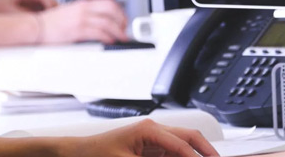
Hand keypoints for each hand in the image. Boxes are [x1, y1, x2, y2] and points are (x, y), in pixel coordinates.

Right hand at [38, 0, 127, 43]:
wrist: (37, 27)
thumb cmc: (51, 22)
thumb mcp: (70, 12)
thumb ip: (84, 14)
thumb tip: (98, 20)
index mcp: (82, 3)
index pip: (108, 2)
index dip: (119, 11)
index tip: (122, 19)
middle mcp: (83, 9)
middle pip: (111, 9)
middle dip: (121, 20)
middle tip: (124, 29)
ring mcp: (81, 19)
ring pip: (107, 22)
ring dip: (118, 31)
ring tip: (120, 38)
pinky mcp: (77, 31)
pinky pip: (99, 33)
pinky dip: (108, 37)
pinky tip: (109, 41)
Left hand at [71, 119, 216, 156]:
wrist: (78, 153)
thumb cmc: (97, 154)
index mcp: (148, 129)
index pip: (181, 144)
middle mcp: (153, 129)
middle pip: (189, 137)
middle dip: (205, 150)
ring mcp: (153, 138)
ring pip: (184, 144)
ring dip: (196, 154)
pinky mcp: (150, 147)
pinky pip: (173, 152)